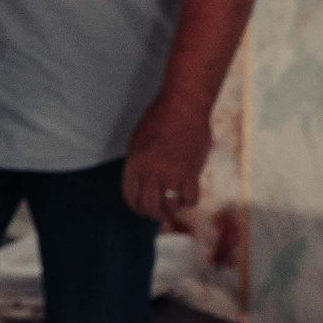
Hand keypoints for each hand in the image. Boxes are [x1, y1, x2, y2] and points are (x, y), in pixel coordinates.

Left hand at [122, 95, 211, 223]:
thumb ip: (139, 164)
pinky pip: (190, 201)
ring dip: (172, 209)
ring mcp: (170, 175)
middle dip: (154, 214)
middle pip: (149, 207)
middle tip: (160, 214)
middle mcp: (150, 173)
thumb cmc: (159, 121)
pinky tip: (188, 194)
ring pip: (169, 208)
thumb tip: (142, 184)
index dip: (137, 208)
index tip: (143, 211)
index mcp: (133, 165)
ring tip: (174, 205)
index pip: (131, 198)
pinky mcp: (191, 174)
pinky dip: (189, 201)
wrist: (182, 107)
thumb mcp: (138, 142)